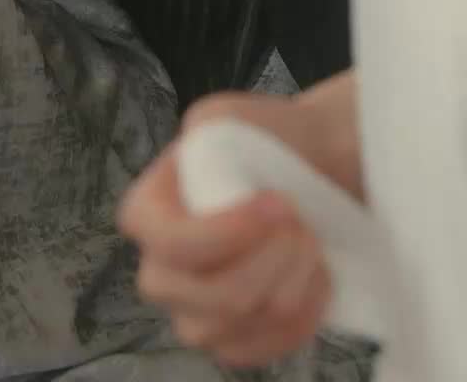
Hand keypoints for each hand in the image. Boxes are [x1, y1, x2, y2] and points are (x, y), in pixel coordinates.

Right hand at [119, 90, 340, 368]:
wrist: (314, 167)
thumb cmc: (269, 140)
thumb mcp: (230, 114)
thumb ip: (207, 131)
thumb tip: (205, 167)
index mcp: (149, 210)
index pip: (167, 242)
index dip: (221, 235)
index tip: (277, 205)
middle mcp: (160, 270)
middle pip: (202, 297)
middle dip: (265, 263)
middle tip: (300, 222)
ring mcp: (193, 313)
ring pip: (232, 327)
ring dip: (287, 283)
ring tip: (311, 241)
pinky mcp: (233, 340)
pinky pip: (256, 352)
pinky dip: (297, 317)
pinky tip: (317, 276)